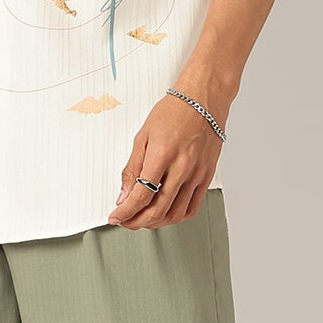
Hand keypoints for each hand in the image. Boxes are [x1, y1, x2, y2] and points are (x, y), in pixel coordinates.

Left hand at [108, 91, 223, 229]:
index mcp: (163, 155)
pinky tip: (165, 214)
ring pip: (175, 214)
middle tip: (126, 221)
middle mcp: (182, 167)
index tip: (116, 216)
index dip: (125, 212)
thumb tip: (124, 195)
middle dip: (136, 221)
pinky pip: (192, 207)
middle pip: (157, 210)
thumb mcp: (143, 136)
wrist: (204, 99)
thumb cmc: (174, 112)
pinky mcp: (207, 176)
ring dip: (156, 223)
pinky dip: (176, 217)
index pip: (141, 196)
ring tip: (143, 219)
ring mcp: (197, 174)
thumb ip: (132, 168)